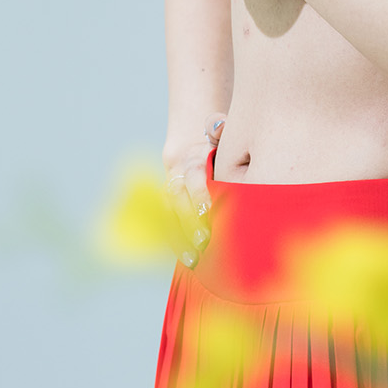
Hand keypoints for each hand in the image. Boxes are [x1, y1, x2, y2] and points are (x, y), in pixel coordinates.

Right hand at [162, 114, 225, 267]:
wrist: (188, 147)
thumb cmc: (212, 143)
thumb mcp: (216, 132)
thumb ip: (218, 128)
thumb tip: (218, 125)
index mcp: (191, 160)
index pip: (193, 178)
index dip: (199, 194)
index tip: (208, 212)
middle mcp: (177, 178)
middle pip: (180, 202)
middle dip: (190, 223)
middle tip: (204, 242)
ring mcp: (170, 195)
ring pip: (170, 218)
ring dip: (180, 239)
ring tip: (193, 261)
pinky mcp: (169, 209)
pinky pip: (169, 227)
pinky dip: (177, 244)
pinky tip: (189, 261)